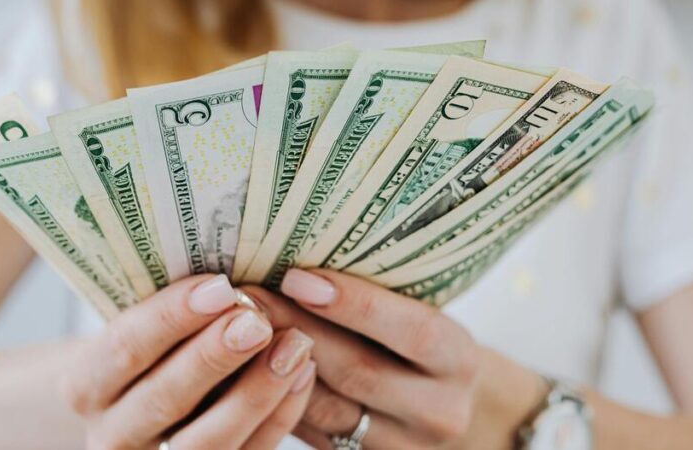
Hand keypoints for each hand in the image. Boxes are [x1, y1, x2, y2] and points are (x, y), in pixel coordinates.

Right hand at [60, 274, 316, 449]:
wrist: (141, 411)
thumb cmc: (151, 350)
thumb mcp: (139, 325)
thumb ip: (169, 308)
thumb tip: (229, 270)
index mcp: (85, 385)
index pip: (124, 348)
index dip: (171, 318)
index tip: (221, 286)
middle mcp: (111, 434)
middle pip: (163, 398)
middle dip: (213, 357)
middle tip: (257, 320)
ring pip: (205, 442)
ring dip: (255, 392)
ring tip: (295, 346)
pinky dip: (278, 418)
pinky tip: (302, 376)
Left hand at [242, 269, 546, 448]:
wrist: (442, 408)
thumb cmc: (418, 345)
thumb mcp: (419, 314)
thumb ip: (377, 295)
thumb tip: (299, 261)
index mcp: (459, 359)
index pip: (412, 330)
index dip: (355, 305)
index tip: (296, 277)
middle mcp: (440, 410)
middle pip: (359, 371)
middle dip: (296, 330)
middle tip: (245, 296)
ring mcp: (404, 447)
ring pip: (327, 411)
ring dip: (274, 368)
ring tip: (233, 329)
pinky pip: (311, 434)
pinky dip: (274, 399)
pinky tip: (242, 369)